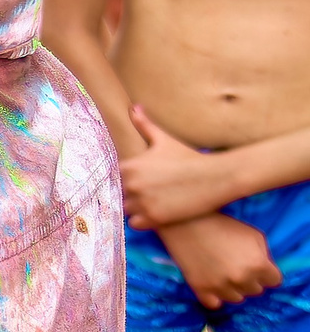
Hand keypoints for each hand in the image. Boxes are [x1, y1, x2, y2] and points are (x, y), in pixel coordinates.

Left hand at [122, 105, 250, 227]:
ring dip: (136, 208)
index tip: (142, 180)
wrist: (216, 177)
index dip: (128, 179)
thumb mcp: (165, 140)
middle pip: (121, 194)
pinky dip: (142, 221)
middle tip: (150, 192)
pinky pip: (135, 224)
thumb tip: (133, 107)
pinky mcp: (154, 218)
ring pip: (127, 209)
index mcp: (129, 166)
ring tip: (152, 203)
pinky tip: (155, 214)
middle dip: (132, 194)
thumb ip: (144, 125)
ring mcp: (142, 202)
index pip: (116, 177)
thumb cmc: (189, 157)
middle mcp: (131, 184)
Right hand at [156, 212, 281, 309]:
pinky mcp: (200, 289)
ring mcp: (220, 286)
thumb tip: (264, 269)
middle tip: (239, 267)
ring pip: (236, 298)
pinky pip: (214, 304)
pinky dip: (216, 297)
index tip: (258, 266)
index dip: (267, 272)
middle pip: (255, 290)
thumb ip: (264, 255)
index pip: (274, 281)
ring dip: (234, 288)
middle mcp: (241, 279)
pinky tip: (214, 286)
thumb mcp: (253, 234)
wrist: (186, 223)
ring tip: (225, 275)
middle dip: (251, 279)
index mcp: (258, 264)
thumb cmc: (223, 225)